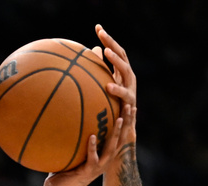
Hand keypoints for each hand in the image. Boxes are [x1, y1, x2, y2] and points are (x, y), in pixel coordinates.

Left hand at [42, 103, 132, 185]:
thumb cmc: (57, 176)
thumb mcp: (66, 155)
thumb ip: (69, 142)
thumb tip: (62, 123)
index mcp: (100, 157)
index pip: (115, 138)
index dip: (123, 125)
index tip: (127, 108)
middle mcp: (102, 162)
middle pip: (119, 140)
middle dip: (126, 124)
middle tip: (130, 107)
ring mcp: (96, 168)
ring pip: (111, 149)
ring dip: (116, 134)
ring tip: (120, 119)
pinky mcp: (87, 173)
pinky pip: (92, 158)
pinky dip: (92, 147)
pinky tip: (92, 136)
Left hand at [92, 24, 136, 144]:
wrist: (121, 136)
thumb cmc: (108, 114)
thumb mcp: (97, 97)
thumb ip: (91, 81)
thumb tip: (76, 69)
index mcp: (120, 76)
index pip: (115, 52)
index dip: (108, 39)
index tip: (97, 27)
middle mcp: (127, 81)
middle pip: (122, 57)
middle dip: (112, 45)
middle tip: (102, 35)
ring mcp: (131, 92)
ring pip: (127, 73)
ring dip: (117, 62)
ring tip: (107, 53)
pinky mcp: (130, 106)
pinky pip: (126, 97)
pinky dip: (119, 91)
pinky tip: (109, 86)